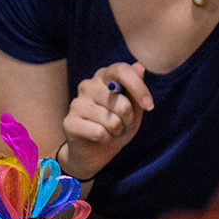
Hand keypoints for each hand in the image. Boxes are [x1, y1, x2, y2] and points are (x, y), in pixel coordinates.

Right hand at [60, 61, 152, 180]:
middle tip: (122, 124)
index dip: (138, 87)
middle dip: (128, 119)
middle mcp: (88, 85)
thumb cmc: (117, 126)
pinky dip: (106, 139)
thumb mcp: (134, 110)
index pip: (121, 70)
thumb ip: (136, 90)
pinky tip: (101, 138)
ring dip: (117, 131)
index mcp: (104, 76)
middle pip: (121, 102)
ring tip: (111, 131)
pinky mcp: (69, 122)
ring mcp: (76, 103)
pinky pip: (99, 132)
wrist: (95, 151)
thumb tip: (139, 66)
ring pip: (111, 120)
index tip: (149, 105)